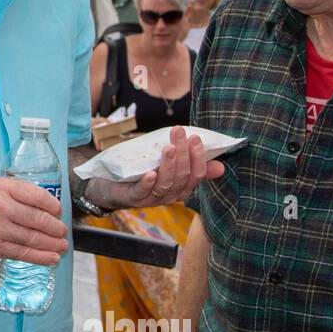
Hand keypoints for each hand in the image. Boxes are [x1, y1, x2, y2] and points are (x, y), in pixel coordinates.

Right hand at [0, 177, 67, 264]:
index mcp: (0, 187)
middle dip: (55, 228)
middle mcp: (0, 206)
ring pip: (33, 238)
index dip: (53, 206)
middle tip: (63, 232)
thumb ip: (9, 193)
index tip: (58, 211)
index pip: (37, 196)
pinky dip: (39, 257)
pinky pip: (21, 253)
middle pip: (39, 219)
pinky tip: (50, 258)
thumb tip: (36, 205)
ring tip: (62, 247)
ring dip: (51, 244)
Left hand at [91, 126, 223, 210]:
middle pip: (182, 176)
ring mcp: (152, 198)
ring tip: (168, 147)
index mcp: (181, 188)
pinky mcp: (133, 198)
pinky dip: (148, 183)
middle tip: (179, 132)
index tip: (196, 137)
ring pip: (166, 183)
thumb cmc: (143, 172)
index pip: (196, 175)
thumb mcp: (168, 166)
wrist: (111, 185)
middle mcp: (170, 196)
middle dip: (183, 153)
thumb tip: (221, 166)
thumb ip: (191, 164)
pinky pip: (143, 192)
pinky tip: (151, 173)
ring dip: (169, 164)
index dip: (198, 157)